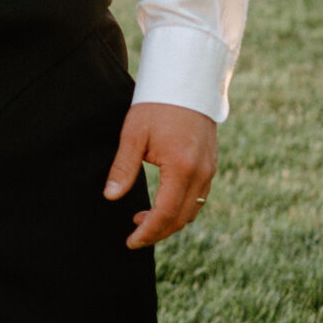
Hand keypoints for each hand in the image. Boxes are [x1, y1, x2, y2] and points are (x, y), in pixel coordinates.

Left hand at [104, 101, 217, 250]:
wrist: (187, 81)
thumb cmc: (156, 105)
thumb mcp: (133, 134)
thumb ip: (123, 168)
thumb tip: (111, 196)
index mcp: (181, 168)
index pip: (165, 214)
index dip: (147, 232)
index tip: (131, 242)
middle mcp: (201, 173)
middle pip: (182, 219)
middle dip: (158, 232)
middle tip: (134, 235)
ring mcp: (210, 169)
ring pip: (193, 210)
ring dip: (170, 221)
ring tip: (143, 219)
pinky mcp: (211, 164)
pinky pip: (199, 197)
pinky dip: (182, 207)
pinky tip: (163, 202)